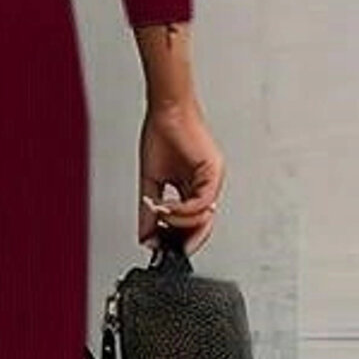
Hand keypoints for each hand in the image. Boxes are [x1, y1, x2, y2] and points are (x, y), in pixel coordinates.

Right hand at [137, 95, 224, 256]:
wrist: (166, 111)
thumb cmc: (161, 135)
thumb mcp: (150, 181)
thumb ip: (149, 211)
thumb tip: (145, 234)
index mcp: (193, 187)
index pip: (192, 221)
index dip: (178, 237)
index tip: (162, 247)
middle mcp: (206, 185)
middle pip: (203, 224)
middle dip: (183, 239)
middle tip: (165, 246)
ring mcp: (212, 180)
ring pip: (203, 216)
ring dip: (179, 223)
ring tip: (160, 217)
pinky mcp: (214, 172)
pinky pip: (203, 202)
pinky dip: (184, 210)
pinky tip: (167, 208)